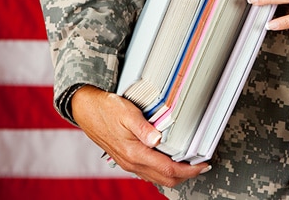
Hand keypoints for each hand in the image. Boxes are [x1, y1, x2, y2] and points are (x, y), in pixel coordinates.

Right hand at [71, 85, 209, 186]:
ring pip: (157, 178)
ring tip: (190, 164)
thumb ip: (144, 128)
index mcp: (134, 153)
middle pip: (165, 179)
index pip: (168, 169)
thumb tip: (158, 139)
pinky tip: (171, 161)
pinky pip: (149, 173)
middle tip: (201, 166)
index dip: (188, 170)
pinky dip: (164, 172)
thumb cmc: (106, 109)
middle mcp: (131, 163)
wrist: (86, 110)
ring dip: (176, 175)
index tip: (202, 165)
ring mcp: (128, 163)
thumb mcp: (127, 113)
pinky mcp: (127, 160)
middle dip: (186, 176)